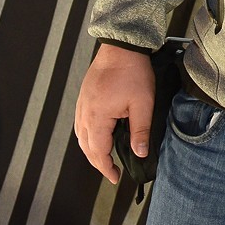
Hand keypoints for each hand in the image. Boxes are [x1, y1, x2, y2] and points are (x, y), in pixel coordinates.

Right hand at [74, 43, 155, 184]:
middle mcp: (84, 113)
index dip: (106, 168)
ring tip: (106, 158)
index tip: (116, 178)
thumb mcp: (143, 103)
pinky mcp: (84, 98)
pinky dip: (88, 136)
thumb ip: (140, 130)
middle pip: (86, 147)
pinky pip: (81, 124)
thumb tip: (140, 153)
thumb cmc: (133, 72)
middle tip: (112, 172)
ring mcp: (82, 105)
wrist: (121, 46)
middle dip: (98, 162)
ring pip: (81, 136)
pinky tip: (98, 136)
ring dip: (92, 150)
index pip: (98, 152)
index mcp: (97, 117)